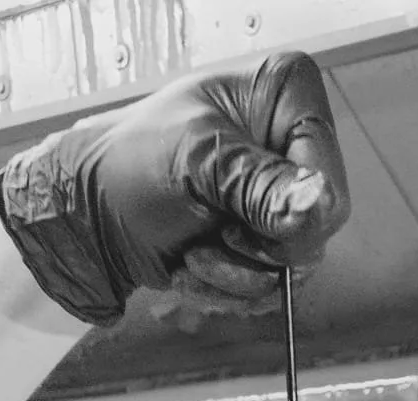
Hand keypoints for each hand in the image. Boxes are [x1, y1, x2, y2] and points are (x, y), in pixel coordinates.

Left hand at [0, 51, 349, 326]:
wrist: (88, 219)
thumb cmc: (126, 167)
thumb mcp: (196, 164)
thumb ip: (260, 186)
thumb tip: (317, 203)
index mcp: (285, 96)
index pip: (329, 183)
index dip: (290, 217)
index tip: (238, 219)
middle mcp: (288, 145)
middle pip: (316, 233)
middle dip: (255, 251)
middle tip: (212, 235)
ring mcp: (275, 196)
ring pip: (292, 268)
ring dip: (236, 275)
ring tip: (193, 251)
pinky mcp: (259, 237)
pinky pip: (268, 287)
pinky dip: (227, 287)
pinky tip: (194, 262)